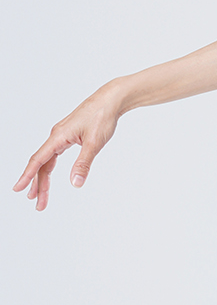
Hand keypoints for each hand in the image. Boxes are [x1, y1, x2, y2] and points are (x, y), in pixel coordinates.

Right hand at [13, 87, 121, 211]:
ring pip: (47, 161)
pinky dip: (50, 168)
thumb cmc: (102, 117)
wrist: (110, 100)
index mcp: (58, 137)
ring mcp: (61, 136)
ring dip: (43, 178)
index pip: (38, 160)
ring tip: (40, 196)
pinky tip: (48, 175)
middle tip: (38, 204)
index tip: (18, 189)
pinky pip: (54, 155)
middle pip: (42, 164)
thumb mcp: (94, 143)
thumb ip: (83, 164)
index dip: (27, 176)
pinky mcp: (68, 135)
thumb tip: (75, 183)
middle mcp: (56, 136)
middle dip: (38, 185)